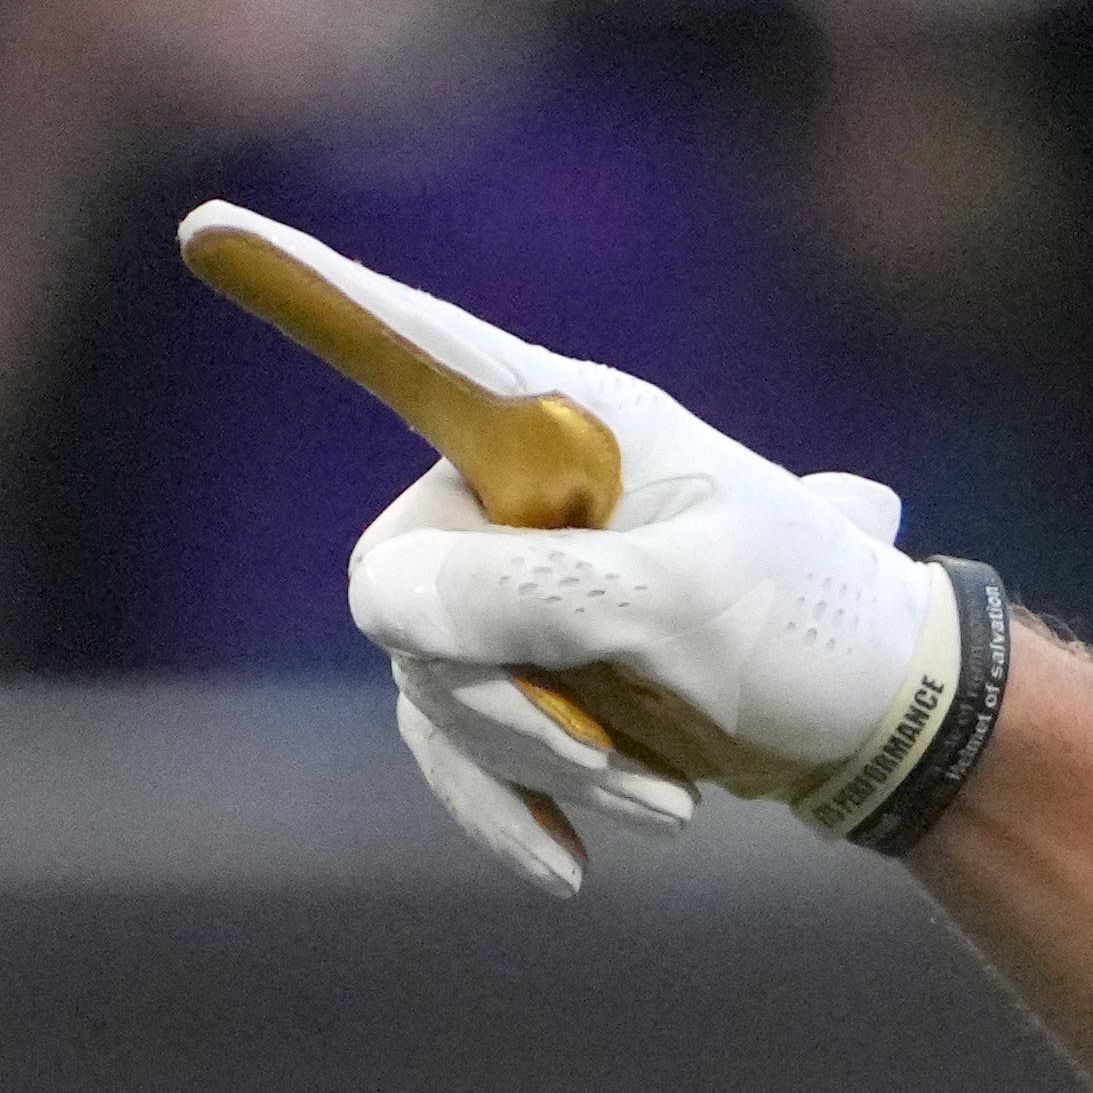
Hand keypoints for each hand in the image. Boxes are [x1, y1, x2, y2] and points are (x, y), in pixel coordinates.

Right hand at [189, 204, 970, 894]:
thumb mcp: (686, 613)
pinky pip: (458, 740)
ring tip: (666, 808)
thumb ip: (532, 596)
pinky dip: (512, 802)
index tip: (205, 225)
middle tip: (633, 773)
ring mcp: (520, 580)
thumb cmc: (812, 637)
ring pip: (434, 683)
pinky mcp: (529, 667)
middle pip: (409, 591)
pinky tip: (570, 868)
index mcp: (571, 421)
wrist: (887, 728)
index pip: (420, 347)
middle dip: (505, 701)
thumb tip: (383, 605)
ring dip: (539, 763)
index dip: (312, 293)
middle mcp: (523, 485)